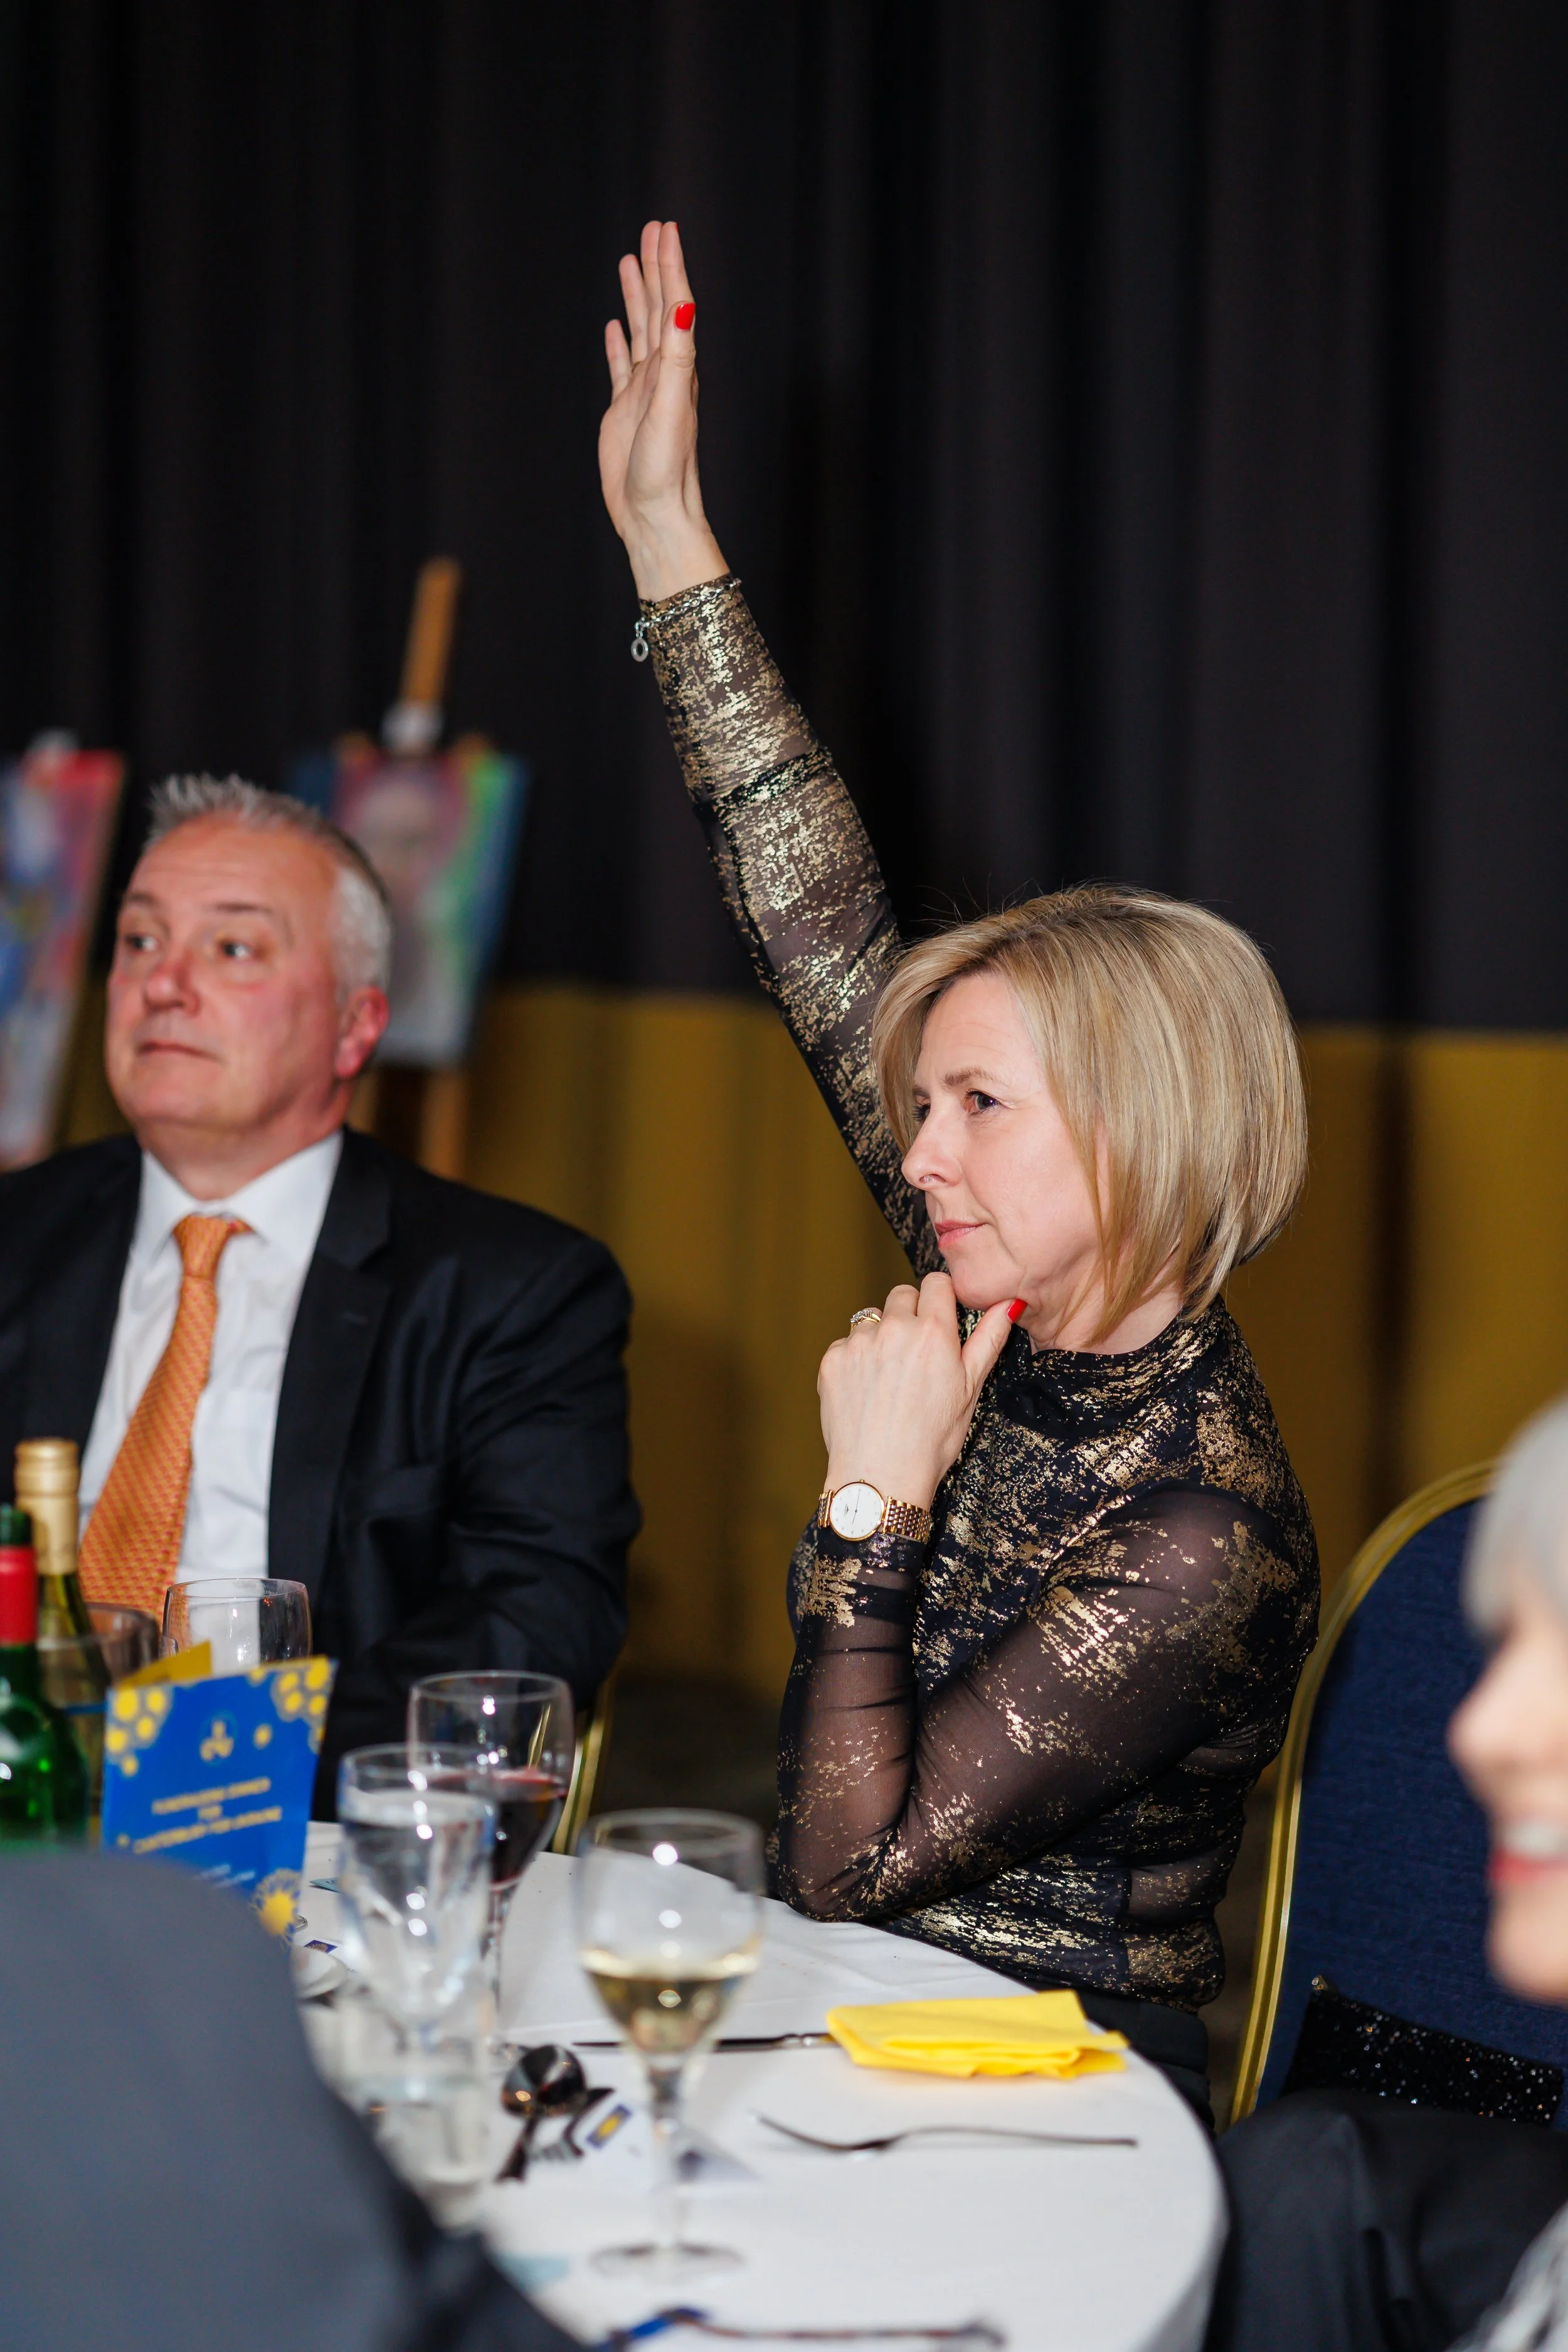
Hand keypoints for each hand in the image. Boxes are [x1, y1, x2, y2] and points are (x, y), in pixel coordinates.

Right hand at [601, 219, 728, 600]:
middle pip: (659, 308)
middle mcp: (664, 374)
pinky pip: (620, 367)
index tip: (665, 229)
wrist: (654, 515)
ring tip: (630, 261)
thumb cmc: (667, 470)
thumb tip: (684, 307)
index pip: (675, 304)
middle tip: (652, 228)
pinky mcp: (624, 412)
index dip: (670, 265)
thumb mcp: (673, 407)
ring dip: (637, 295)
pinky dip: (618, 343)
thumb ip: (678, 356)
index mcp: (678, 368)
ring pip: (640, 330)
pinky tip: (614, 327)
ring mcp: (643, 392)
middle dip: (656, 267)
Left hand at [818, 1275, 1019, 1512]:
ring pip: (872, 1320)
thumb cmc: (931, 1440)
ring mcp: (859, 1343)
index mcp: (933, 1331)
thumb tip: (1010, 1302)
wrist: (880, 1476)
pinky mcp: (832, 1360)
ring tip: (890, 1379)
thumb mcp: (971, 1389)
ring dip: (881, 1337)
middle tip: (916, 1354)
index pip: (936, 1283)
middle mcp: (894, 1328)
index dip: (940, 1298)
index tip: (941, 1316)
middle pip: (902, 1295)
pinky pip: (846, 1345)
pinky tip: (867, 1391)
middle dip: (911, 1314)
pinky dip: (856, 1360)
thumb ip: (989, 1339)